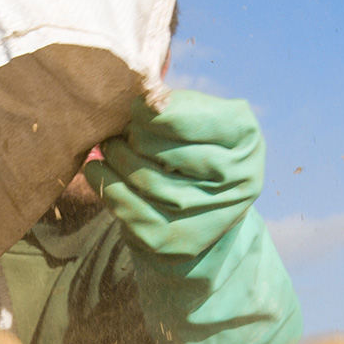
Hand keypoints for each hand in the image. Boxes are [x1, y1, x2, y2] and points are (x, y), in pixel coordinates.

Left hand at [81, 90, 264, 260]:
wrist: (199, 216)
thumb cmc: (194, 149)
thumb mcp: (198, 120)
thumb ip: (176, 106)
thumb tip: (140, 103)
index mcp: (246, 138)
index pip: (198, 118)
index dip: (159, 112)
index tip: (136, 107)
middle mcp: (239, 179)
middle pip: (169, 152)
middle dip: (135, 136)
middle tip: (121, 130)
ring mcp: (209, 215)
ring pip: (145, 179)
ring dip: (116, 157)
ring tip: (109, 146)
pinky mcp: (174, 240)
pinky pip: (128, 206)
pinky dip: (105, 182)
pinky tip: (98, 168)